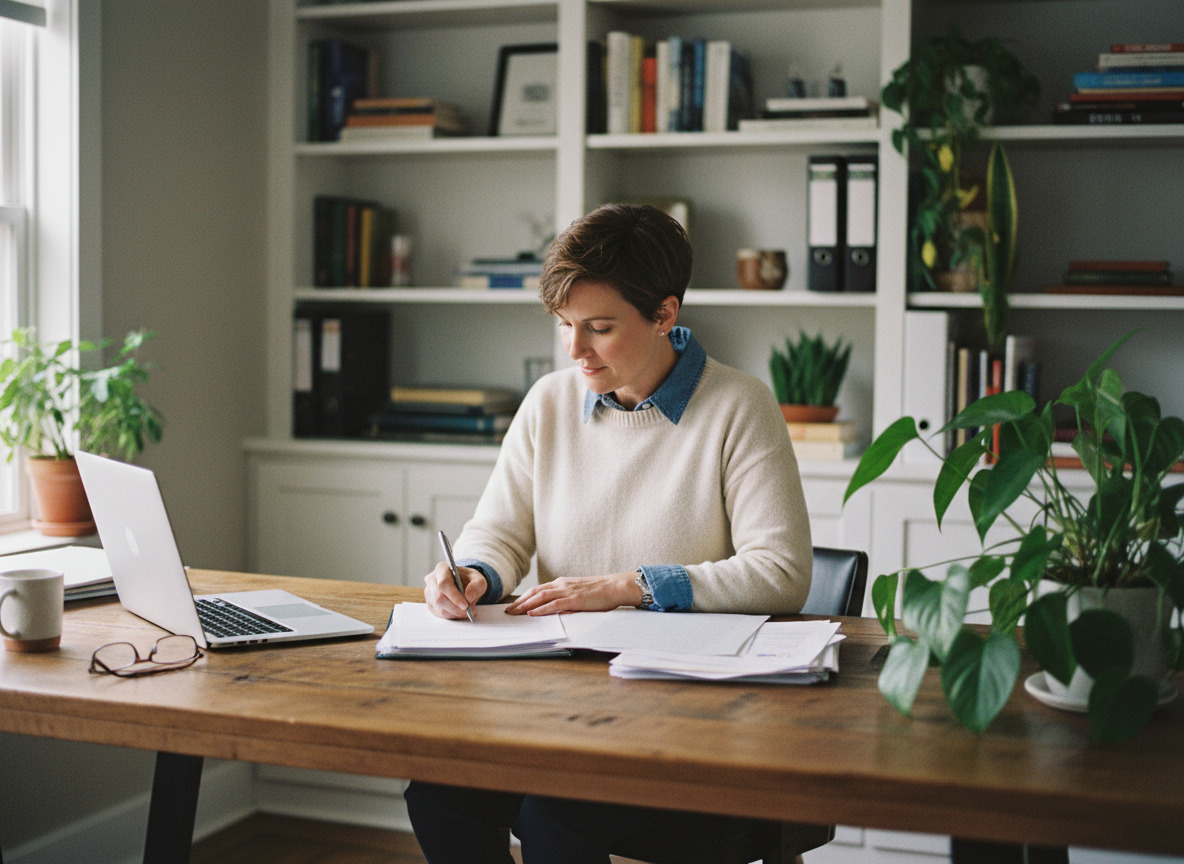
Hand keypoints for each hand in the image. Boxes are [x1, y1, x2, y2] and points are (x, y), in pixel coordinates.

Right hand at [423, 561, 485, 619]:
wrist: (464, 585)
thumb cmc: (469, 580)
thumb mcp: (478, 579)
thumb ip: (477, 585)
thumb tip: (469, 597)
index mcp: (442, 569)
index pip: (443, 583)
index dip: (454, 595)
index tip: (465, 605)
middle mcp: (431, 580)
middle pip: (439, 597)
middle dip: (456, 608)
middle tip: (469, 611)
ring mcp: (429, 592)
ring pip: (439, 607)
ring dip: (455, 613)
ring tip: (467, 611)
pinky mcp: (430, 604)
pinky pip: (439, 614)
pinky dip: (452, 615)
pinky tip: (460, 612)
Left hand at [505, 572, 641, 615]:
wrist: (616, 586)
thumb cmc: (601, 592)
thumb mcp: (579, 594)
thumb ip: (566, 600)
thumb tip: (555, 611)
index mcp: (562, 583)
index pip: (538, 590)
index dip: (524, 597)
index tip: (514, 605)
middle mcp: (562, 584)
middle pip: (535, 592)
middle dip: (520, 602)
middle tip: (508, 611)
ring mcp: (567, 591)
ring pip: (541, 597)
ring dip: (525, 605)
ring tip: (514, 613)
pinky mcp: (574, 599)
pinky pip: (554, 604)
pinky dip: (541, 609)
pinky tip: (532, 614)